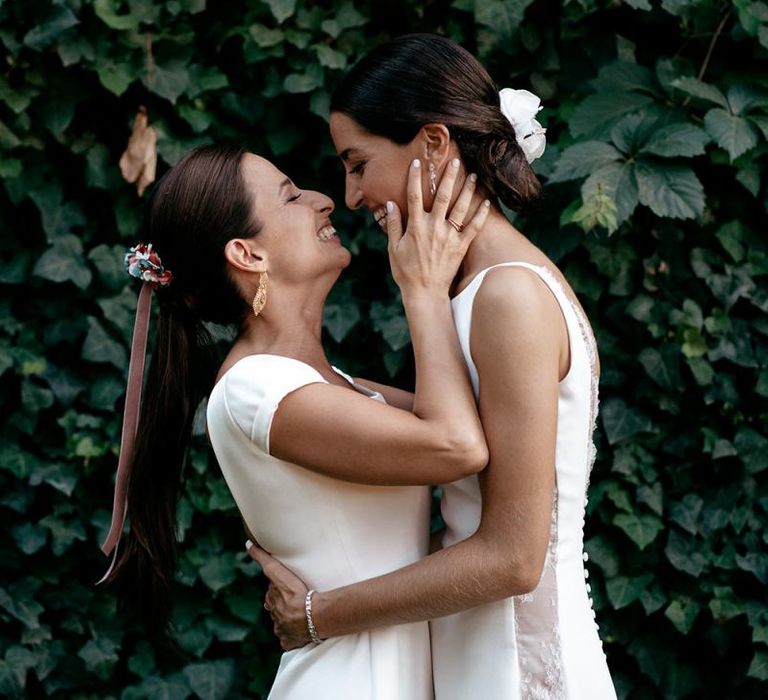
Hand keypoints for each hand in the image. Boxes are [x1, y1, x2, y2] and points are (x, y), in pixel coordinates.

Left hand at [246, 541, 311, 650]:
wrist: (315, 616)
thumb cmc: (298, 593)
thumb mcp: (279, 573)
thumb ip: (264, 559)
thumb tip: (248, 544)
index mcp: (271, 600)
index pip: (272, 593)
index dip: (279, 590)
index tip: (287, 589)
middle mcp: (274, 616)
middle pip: (277, 609)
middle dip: (283, 606)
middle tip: (297, 601)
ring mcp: (281, 630)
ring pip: (283, 624)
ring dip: (290, 620)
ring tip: (303, 616)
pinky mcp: (289, 641)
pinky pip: (290, 639)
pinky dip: (295, 635)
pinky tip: (303, 630)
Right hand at [386, 157, 488, 296]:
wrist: (425, 292)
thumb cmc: (406, 272)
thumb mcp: (394, 248)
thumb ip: (394, 225)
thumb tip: (390, 204)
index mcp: (416, 226)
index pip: (414, 196)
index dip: (415, 178)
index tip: (418, 162)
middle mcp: (434, 227)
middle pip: (443, 196)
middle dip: (449, 176)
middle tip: (455, 161)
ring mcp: (449, 236)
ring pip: (461, 207)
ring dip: (468, 190)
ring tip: (473, 175)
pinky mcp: (461, 246)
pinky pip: (474, 228)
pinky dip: (481, 215)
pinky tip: (487, 203)